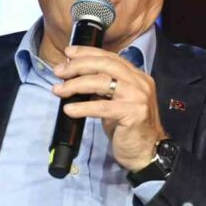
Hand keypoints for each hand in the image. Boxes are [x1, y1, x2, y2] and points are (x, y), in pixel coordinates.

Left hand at [51, 45, 166, 171]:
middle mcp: (139, 82)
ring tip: (59, 91)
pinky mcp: (133, 113)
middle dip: (78, 66)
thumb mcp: (114, 102)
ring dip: (75, 84)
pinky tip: (69, 109)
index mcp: (136, 76)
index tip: (68, 53)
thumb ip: (102, 88)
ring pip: (101, 82)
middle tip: (59, 72)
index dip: (87, 52)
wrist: (147, 152)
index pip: (110, 57)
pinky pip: (102, 107)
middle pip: (105, 64)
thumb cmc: (128, 128)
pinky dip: (83, 107)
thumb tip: (74, 77)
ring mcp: (138, 97)